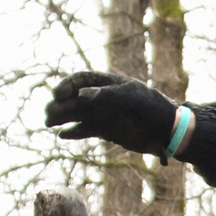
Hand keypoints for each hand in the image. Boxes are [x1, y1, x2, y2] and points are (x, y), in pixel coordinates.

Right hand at [45, 71, 184, 157]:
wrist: (168, 131)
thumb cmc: (153, 109)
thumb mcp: (133, 99)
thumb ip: (108, 95)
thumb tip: (83, 94)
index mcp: (110, 84)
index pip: (83, 80)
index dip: (68, 85)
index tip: (57, 94)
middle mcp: (103, 98)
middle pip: (75, 98)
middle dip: (60, 104)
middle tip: (47, 114)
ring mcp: (104, 114)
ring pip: (77, 114)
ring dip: (62, 117)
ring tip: (48, 122)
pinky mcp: (106, 130)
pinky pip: (85, 129)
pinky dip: (74, 132)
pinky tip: (62, 135)